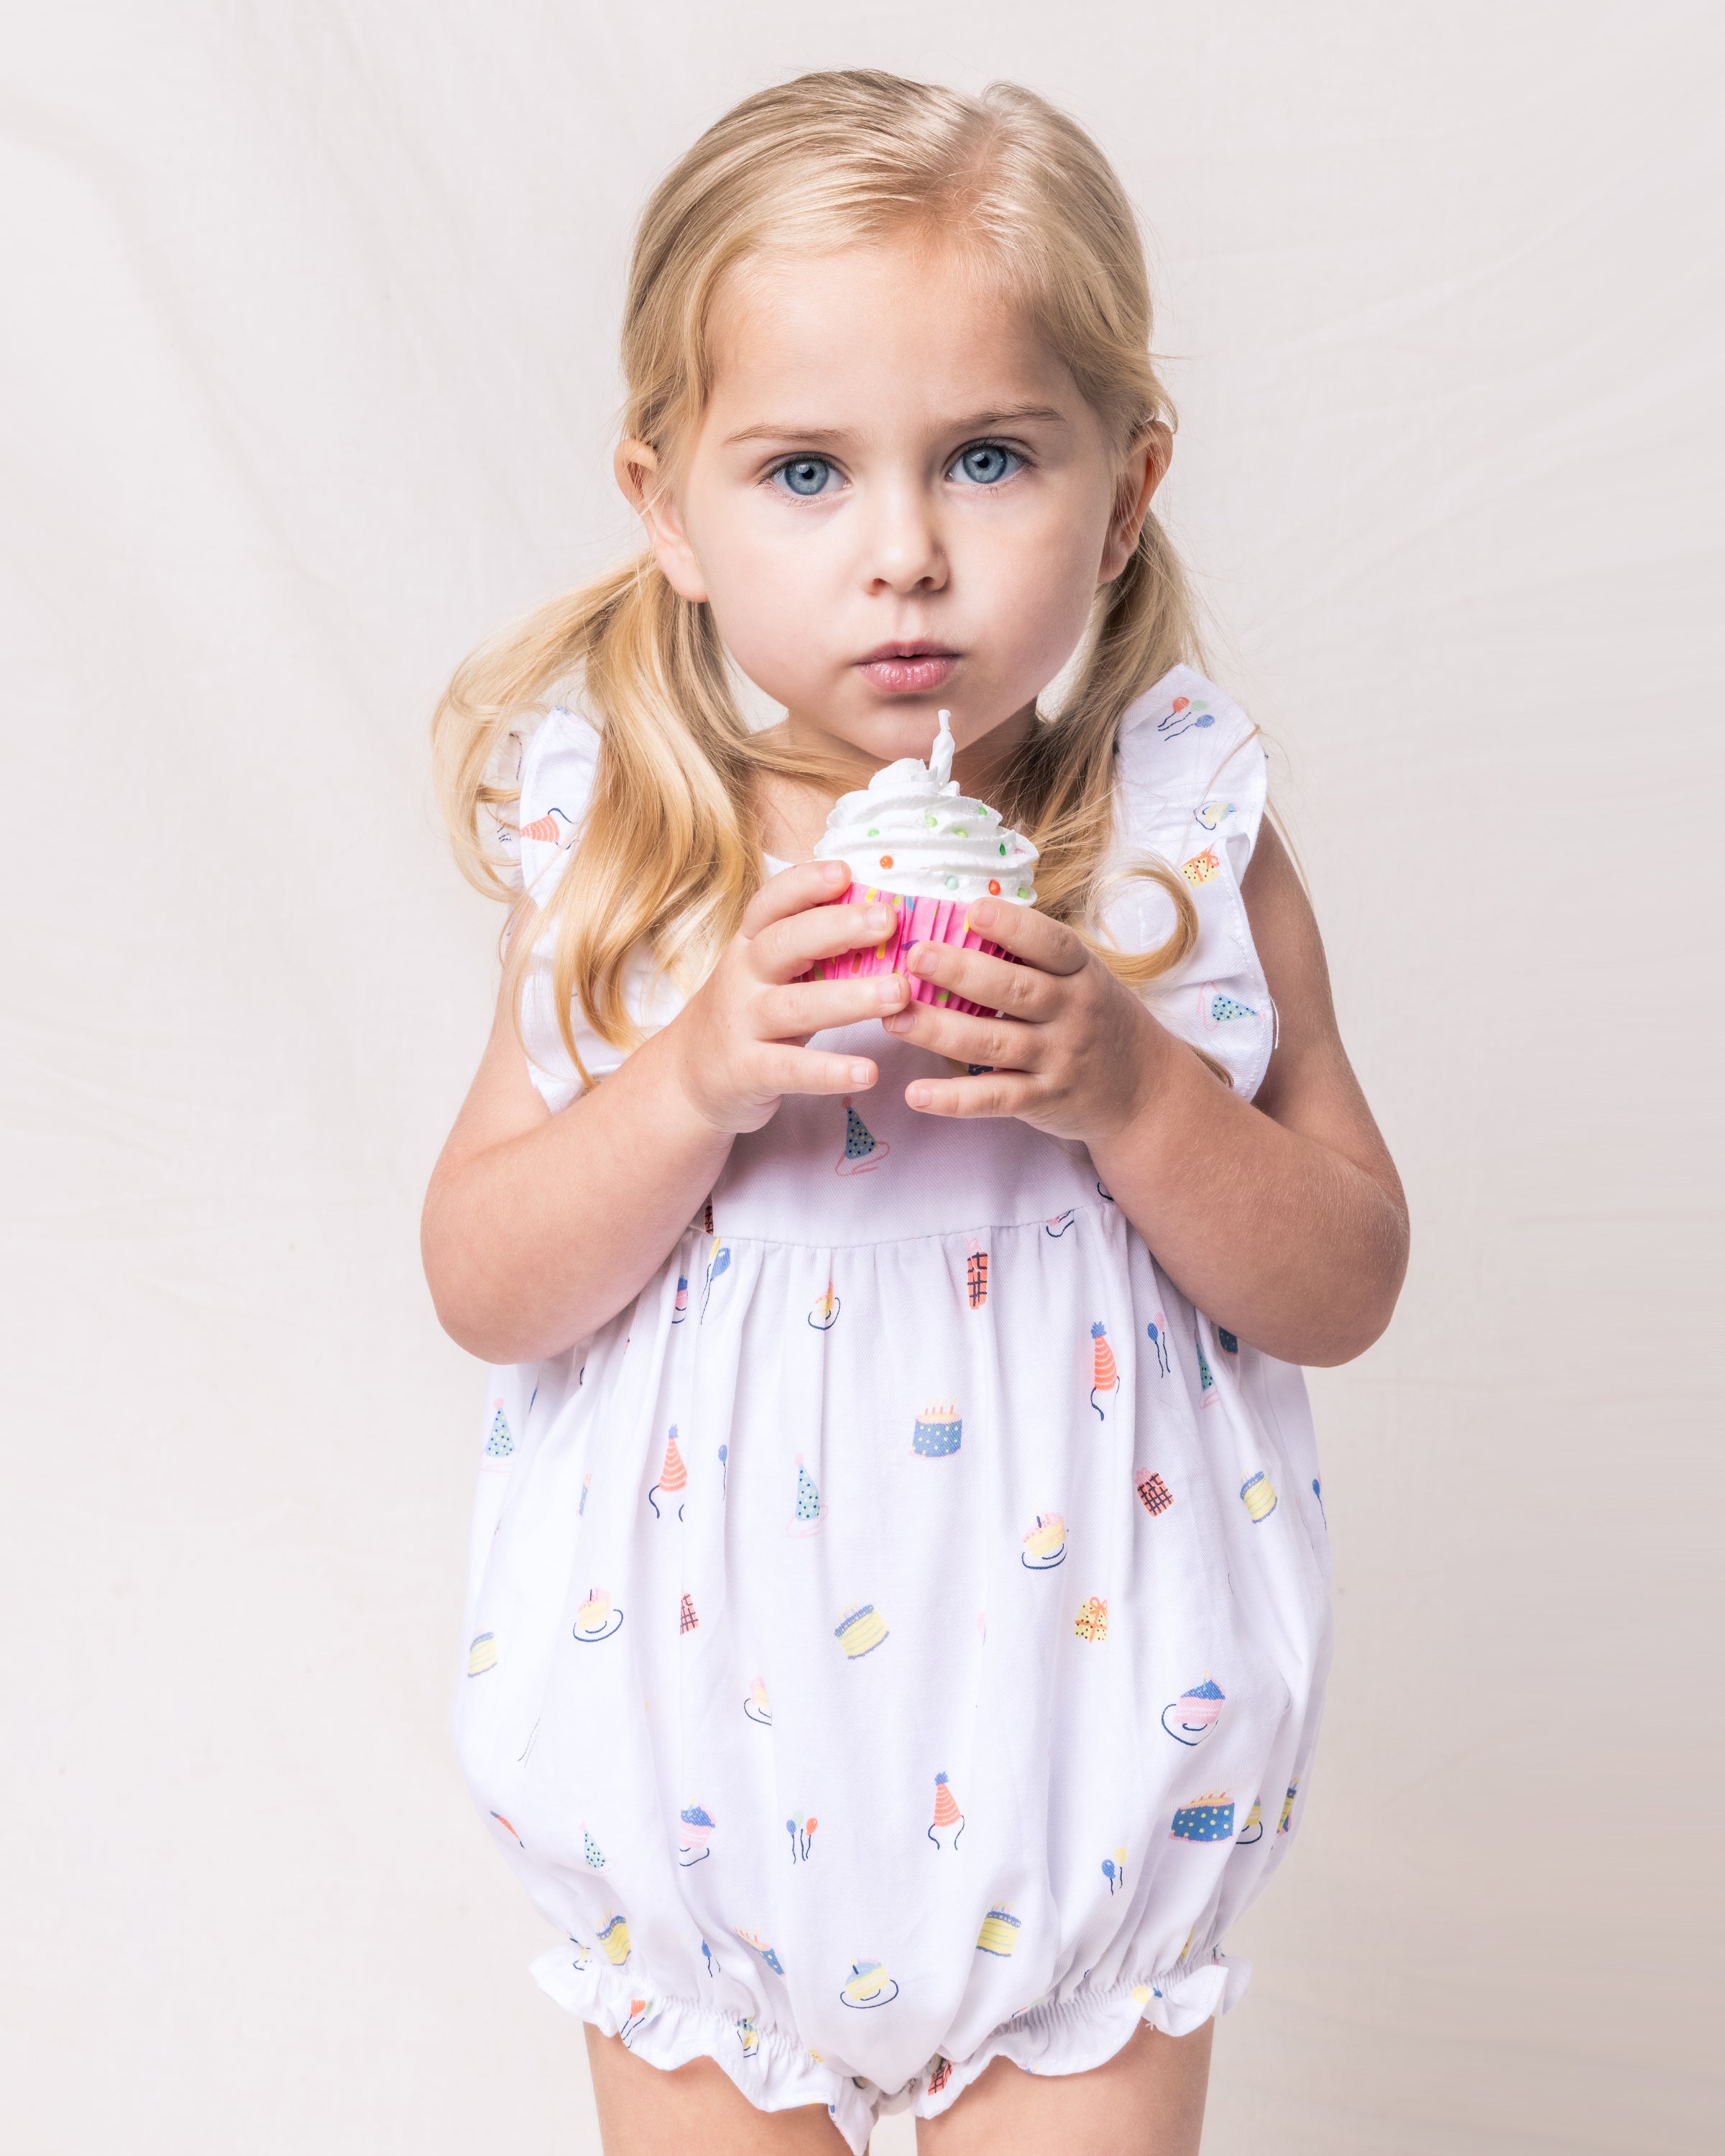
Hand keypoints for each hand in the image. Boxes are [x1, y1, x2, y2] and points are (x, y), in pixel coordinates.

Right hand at [666, 859, 908, 1133]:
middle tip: (887, 921)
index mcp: (749, 945)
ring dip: (849, 998)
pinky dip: (830, 1071)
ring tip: (898, 992)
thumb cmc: (749, 1015)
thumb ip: (813, 950)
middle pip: (783, 944)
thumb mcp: (767, 974)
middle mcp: (742, 978)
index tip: (845, 872)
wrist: (687, 1080)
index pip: (771, 903)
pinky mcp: (747, 1071)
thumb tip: (884, 918)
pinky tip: (869, 1072)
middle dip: (836, 927)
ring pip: (794, 1006)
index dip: (805, 884)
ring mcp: (742, 1024)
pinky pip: (791, 1069)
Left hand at [881, 900, 1171, 1143]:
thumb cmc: (1097, 1019)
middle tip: (914, 957)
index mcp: (1081, 973)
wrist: (1144, 1090)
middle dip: (962, 972)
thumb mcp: (1082, 978)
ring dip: (940, 1031)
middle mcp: (1072, 1013)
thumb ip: (1034, 957)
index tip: (970, 909)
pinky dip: (954, 1099)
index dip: (1012, 925)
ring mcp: (1058, 1059)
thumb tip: (960, 914)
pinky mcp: (1043, 1100)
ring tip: (894, 1019)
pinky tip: (916, 1093)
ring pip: (994, 1044)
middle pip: (1015, 990)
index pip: (1050, 943)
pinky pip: (995, 1099)